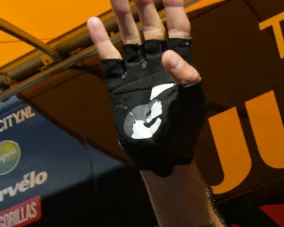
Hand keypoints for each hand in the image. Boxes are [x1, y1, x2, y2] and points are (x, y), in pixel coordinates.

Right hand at [86, 0, 205, 175]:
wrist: (159, 154)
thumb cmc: (181, 129)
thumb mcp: (190, 102)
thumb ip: (185, 77)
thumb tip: (168, 54)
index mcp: (180, 62)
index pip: (178, 26)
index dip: (174, 6)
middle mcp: (157, 61)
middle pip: (150, 24)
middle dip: (144, 2)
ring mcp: (137, 70)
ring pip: (128, 35)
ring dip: (121, 14)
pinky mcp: (119, 83)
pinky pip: (109, 57)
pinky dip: (102, 40)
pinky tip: (93, 21)